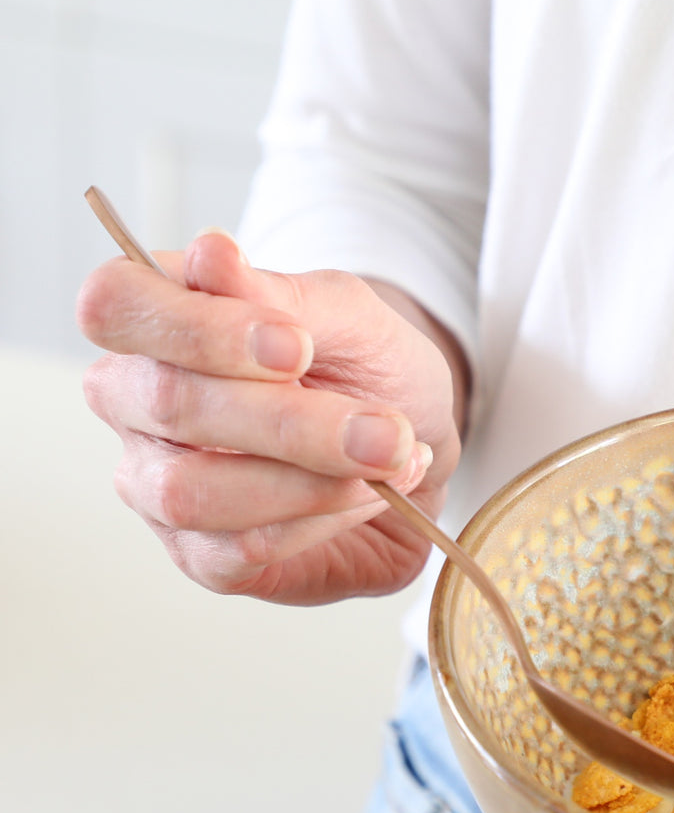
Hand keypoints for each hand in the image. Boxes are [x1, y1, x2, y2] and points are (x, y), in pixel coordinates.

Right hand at [78, 230, 464, 603]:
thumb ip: (280, 293)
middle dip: (291, 421)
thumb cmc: (371, 369)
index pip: (115, 305)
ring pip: (194, 491)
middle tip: (387, 428)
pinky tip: (372, 494)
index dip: (198, 327)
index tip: (296, 345)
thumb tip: (209, 254)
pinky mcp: (203, 557)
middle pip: (166, 404)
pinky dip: (324, 520)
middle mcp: (136, 406)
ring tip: (392, 459)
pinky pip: (243, 547)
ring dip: (313, 481)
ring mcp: (159, 489)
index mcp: (157, 323)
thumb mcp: (351, 316)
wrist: (419, 443)